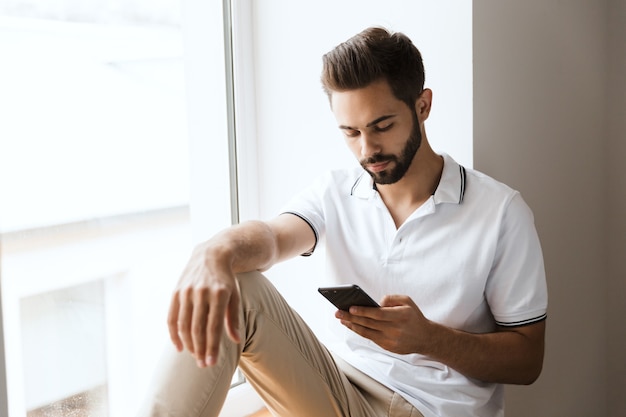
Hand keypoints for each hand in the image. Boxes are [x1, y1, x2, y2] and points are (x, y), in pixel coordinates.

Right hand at [167, 243, 241, 367]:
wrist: (211, 255)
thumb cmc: (226, 280)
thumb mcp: (234, 295)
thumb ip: (233, 318)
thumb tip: (237, 340)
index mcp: (219, 294)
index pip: (214, 327)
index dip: (212, 347)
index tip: (211, 363)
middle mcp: (201, 293)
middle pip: (198, 329)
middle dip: (200, 349)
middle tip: (202, 365)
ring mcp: (187, 292)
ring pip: (184, 325)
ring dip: (188, 344)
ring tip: (194, 356)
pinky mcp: (176, 292)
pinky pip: (171, 317)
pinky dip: (173, 334)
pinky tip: (179, 347)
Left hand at [335, 295, 431, 354]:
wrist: (425, 338)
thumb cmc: (413, 316)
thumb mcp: (407, 301)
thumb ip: (391, 298)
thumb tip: (376, 303)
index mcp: (401, 316)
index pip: (378, 314)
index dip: (363, 311)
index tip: (351, 308)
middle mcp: (395, 329)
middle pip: (369, 323)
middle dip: (351, 317)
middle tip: (338, 312)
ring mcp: (391, 340)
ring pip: (367, 332)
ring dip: (352, 325)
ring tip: (341, 319)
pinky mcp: (387, 347)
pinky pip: (370, 338)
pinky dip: (359, 331)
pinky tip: (352, 325)